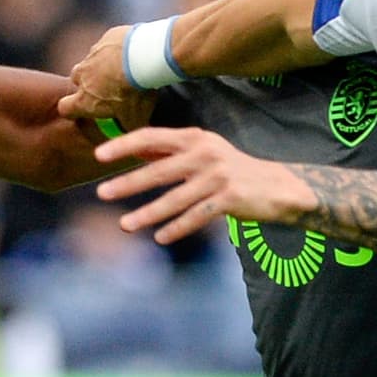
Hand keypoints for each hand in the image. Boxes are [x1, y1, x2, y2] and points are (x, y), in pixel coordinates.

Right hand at [58, 24, 143, 123]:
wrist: (144, 56)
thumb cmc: (136, 92)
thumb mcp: (135, 119)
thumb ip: (127, 126)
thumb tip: (131, 131)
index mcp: (85, 100)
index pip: (65, 108)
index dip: (72, 110)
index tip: (84, 111)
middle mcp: (82, 75)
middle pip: (76, 79)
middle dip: (87, 84)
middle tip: (107, 89)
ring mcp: (92, 54)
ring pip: (91, 61)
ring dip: (102, 66)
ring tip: (123, 70)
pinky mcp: (106, 38)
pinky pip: (106, 46)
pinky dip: (115, 51)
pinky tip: (131, 55)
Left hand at [93, 125, 315, 241]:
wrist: (277, 187)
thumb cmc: (233, 170)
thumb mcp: (204, 152)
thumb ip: (172, 151)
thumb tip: (134, 150)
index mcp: (195, 138)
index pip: (152, 137)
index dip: (124, 146)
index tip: (100, 155)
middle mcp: (204, 154)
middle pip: (158, 170)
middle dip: (128, 183)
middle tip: (102, 193)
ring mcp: (217, 177)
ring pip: (174, 199)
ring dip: (147, 214)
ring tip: (126, 225)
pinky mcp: (229, 199)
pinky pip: (196, 217)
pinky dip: (177, 228)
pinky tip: (160, 238)